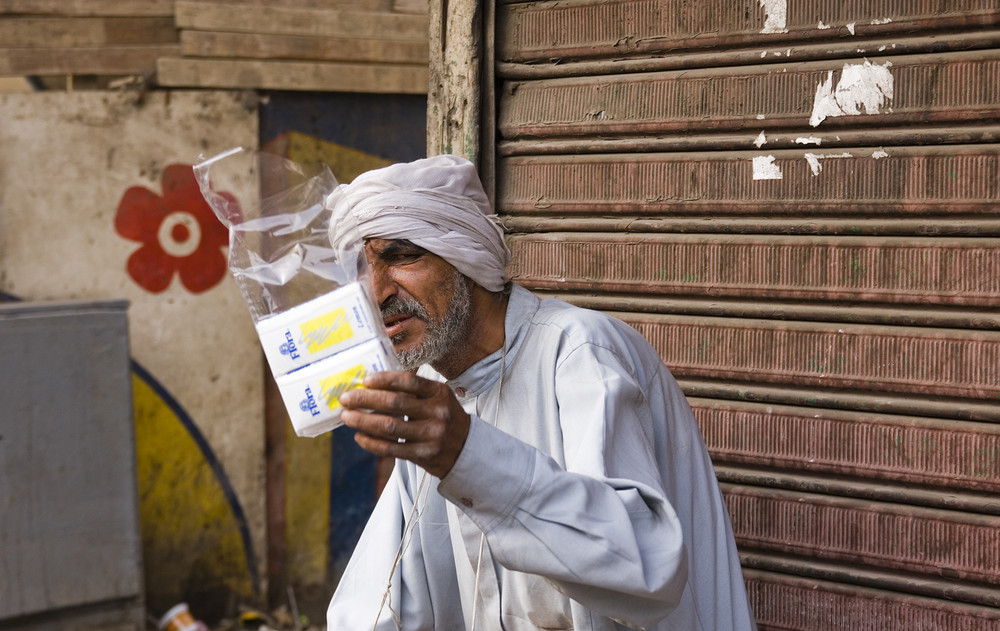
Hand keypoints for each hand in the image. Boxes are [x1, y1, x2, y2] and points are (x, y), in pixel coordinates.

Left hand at [338, 370, 470, 477]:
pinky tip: (360, 436)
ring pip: (389, 427)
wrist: (466, 449)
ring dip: (363, 421)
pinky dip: (371, 442)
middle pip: (395, 403)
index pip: (408, 381)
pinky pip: (391, 448)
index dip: (384, 379)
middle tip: (346, 398)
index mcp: (439, 393)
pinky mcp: (423, 455)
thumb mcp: (438, 398)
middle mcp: (437, 413)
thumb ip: (413, 391)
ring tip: (347, 417)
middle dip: (365, 400)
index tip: (365, 380)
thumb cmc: (445, 418)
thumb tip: (373, 385)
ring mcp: (431, 435)